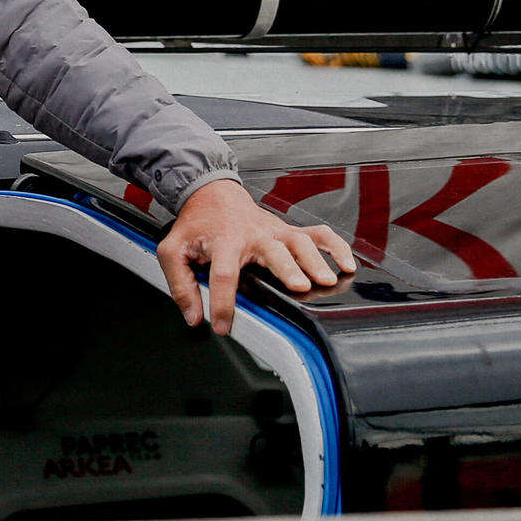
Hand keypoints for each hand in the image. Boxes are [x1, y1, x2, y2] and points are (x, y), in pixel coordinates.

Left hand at [156, 177, 355, 335]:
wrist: (212, 194)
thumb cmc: (196, 225)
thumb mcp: (173, 250)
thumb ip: (180, 284)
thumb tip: (193, 316)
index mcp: (224, 240)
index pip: (224, 274)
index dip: (223, 303)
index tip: (221, 326)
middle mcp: (254, 234)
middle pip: (274, 251)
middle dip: (288, 269)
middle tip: (299, 287)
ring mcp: (275, 231)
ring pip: (301, 241)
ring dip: (316, 260)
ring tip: (328, 280)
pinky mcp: (289, 230)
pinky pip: (319, 234)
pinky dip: (336, 246)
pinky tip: (348, 264)